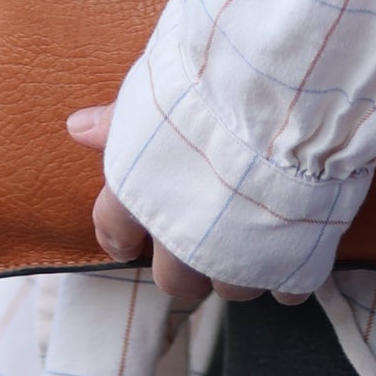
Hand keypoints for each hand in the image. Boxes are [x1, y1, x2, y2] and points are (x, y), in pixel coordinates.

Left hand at [67, 104, 271, 306]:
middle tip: (204, 229)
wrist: (288, 98)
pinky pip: (286, 290)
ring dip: (239, 264)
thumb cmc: (215, 85)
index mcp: (138, 198)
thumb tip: (78, 128)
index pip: (113, 232)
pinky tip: (297, 239)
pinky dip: (290, 270)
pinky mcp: (290, 267)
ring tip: (256, 224)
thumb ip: (120, 120)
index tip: (129, 237)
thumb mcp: (156, 90)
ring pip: (231, 287)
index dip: (120, 235)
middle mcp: (181, 242)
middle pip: (174, 280)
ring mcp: (237, 261)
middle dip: (186, 260)